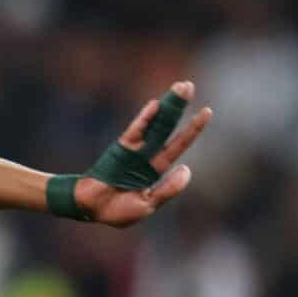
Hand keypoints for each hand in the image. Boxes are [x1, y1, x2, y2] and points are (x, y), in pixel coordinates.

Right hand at [74, 82, 213, 227]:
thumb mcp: (148, 204)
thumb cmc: (116, 211)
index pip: (177, 145)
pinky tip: (156, 105)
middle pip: (167, 127)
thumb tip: (186, 168)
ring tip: (180, 87)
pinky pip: (135, 132)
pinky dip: (145, 119)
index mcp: (155, 169)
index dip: (191, 130)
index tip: (206, 111)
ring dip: (168, 106)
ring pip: (155, 124)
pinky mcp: (121, 149)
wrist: (91, 210)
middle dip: (178, 107)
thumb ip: (168, 190)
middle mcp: (146, 154)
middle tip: (188, 85)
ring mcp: (134, 150)